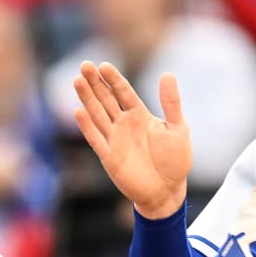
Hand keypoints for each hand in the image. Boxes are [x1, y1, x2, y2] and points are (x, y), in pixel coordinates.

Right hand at [73, 61, 190, 219]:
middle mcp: (124, 124)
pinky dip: (87, 125)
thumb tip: (167, 74)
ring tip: (77, 80)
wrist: (167, 191)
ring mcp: (115, 139)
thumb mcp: (178, 128)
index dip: (114, 79)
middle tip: (84, 65)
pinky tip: (78, 111)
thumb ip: (171, 102)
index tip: (103, 65)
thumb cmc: (175, 160)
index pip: (124, 92)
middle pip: (106, 99)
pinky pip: (95, 138)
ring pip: (98, 114)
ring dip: (87, 98)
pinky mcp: (109, 156)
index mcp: (140, 115)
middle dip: (95, 83)